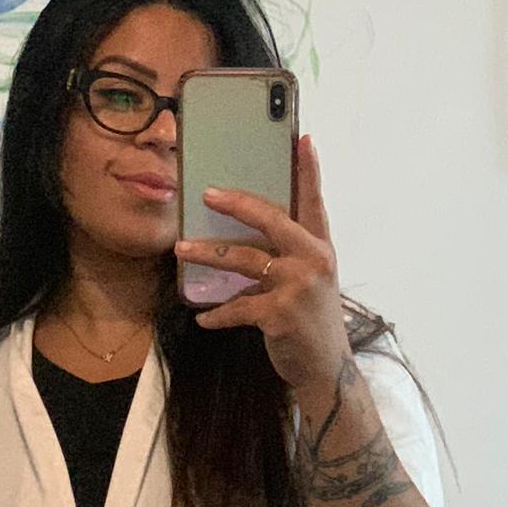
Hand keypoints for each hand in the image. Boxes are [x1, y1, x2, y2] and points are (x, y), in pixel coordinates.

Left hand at [174, 135, 350, 391]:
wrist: (326, 367)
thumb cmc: (311, 321)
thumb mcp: (310, 281)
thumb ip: (289, 255)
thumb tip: (249, 236)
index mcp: (320, 247)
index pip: (313, 201)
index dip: (309, 170)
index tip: (302, 140)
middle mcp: (312, 260)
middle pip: (271, 219)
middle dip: (237, 203)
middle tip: (207, 194)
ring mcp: (297, 286)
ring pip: (244, 259)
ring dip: (208, 254)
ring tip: (181, 249)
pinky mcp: (280, 314)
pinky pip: (238, 306)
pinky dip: (217, 314)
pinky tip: (203, 317)